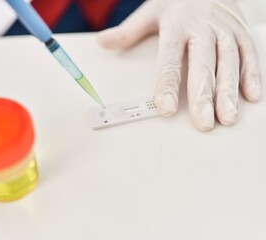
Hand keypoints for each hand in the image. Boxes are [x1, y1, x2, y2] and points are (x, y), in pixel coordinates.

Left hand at [97, 0, 261, 130]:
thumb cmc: (177, 1)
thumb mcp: (150, 12)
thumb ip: (128, 31)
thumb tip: (102, 42)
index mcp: (176, 26)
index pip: (170, 60)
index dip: (168, 85)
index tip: (167, 108)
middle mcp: (203, 30)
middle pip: (202, 66)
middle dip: (203, 96)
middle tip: (203, 122)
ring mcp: (225, 32)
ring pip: (229, 64)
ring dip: (229, 92)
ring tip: (226, 117)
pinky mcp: (242, 33)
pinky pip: (250, 55)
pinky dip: (252, 76)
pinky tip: (251, 98)